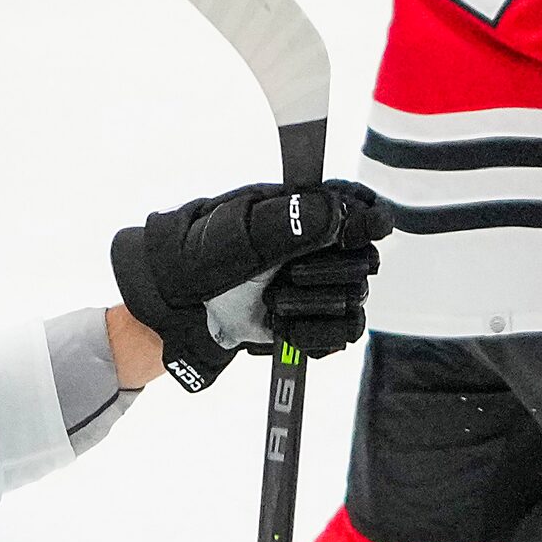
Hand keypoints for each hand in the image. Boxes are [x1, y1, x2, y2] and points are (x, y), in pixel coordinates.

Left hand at [112, 180, 392, 392]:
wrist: (174, 311)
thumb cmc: (199, 259)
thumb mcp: (239, 232)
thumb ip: (293, 221)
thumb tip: (344, 216)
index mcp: (307, 211)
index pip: (363, 207)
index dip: (366, 221)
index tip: (351, 235)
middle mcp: (322, 247)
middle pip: (365, 259)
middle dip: (327, 273)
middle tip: (288, 276)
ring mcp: (323, 286)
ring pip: (356, 298)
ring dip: (312, 306)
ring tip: (273, 304)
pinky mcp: (319, 324)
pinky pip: (346, 332)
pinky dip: (314, 334)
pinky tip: (283, 328)